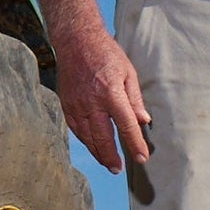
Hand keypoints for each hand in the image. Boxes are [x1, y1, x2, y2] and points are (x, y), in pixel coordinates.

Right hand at [54, 27, 151, 173]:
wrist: (75, 40)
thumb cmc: (106, 53)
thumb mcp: (128, 72)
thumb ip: (135, 99)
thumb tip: (143, 121)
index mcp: (111, 93)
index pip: (126, 126)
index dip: (135, 144)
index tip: (142, 158)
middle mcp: (92, 102)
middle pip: (103, 138)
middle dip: (111, 156)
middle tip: (119, 169)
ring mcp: (76, 104)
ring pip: (87, 137)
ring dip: (98, 152)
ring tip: (107, 163)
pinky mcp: (66, 103)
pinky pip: (76, 128)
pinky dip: (85, 140)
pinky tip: (92, 145)